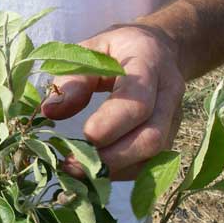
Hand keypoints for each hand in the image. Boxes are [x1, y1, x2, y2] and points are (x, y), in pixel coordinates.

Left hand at [41, 24, 184, 180]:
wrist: (158, 50)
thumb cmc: (117, 50)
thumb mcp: (91, 49)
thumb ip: (72, 78)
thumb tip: (50, 111)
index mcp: (149, 63)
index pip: (139, 101)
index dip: (111, 125)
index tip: (83, 136)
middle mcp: (169, 93)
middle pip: (151, 137)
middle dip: (111, 158)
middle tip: (72, 166)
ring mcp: (173, 118)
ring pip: (154, 157)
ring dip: (115, 170)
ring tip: (79, 172)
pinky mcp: (170, 137)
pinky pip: (151, 165)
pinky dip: (122, 173)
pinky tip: (96, 171)